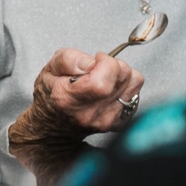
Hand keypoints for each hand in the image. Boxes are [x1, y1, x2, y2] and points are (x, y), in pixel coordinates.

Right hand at [9, 48, 143, 145]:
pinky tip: (108, 91)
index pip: (103, 80)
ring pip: (135, 82)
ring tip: (103, 79)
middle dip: (113, 64)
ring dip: (121, 75)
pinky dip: (125, 87)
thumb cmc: (52, 96)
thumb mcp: (50, 69)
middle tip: (97, 70)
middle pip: (123, 75)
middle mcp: (90, 114)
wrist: (54, 126)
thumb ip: (69, 60)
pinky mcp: (120, 122)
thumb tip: (92, 62)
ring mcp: (107, 121)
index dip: (104, 62)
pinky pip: (136, 94)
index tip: (95, 61)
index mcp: (69, 99)